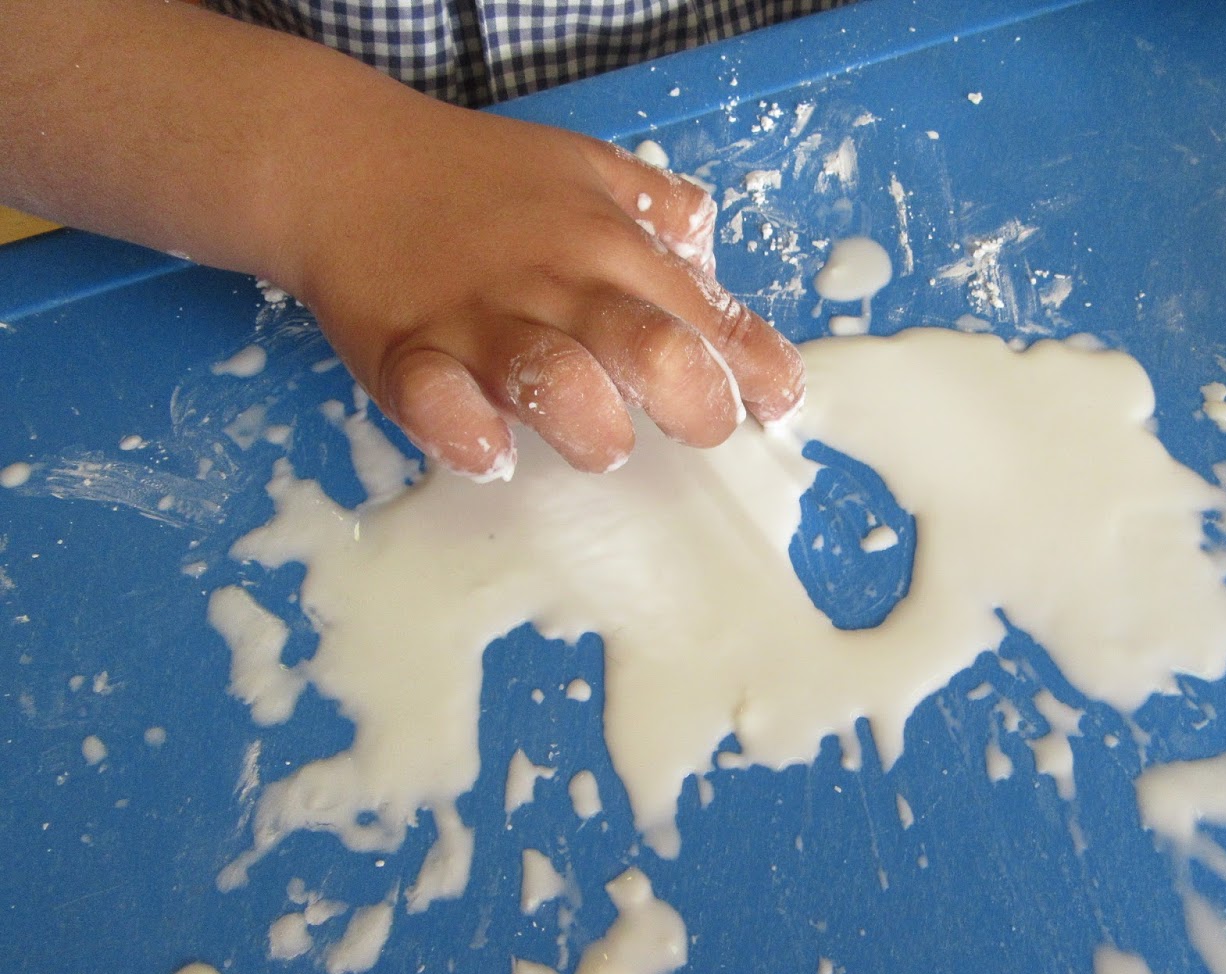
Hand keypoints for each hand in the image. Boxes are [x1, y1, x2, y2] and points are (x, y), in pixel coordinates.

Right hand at [279, 100, 804, 477]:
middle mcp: (555, 283)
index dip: (754, 368)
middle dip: (694, 406)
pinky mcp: (405, 353)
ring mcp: (478, 320)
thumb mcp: (582, 166)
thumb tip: (711, 254)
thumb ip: (655, 209)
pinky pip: (441, 405)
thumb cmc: (474, 177)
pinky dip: (470, 436)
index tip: (776, 404)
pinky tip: (490, 449)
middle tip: (694, 427)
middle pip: (650, 352)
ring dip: (594, 429)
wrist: (339, 160)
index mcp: (607, 243)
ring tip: (600, 440)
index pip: (705, 313)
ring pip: (557, 384)